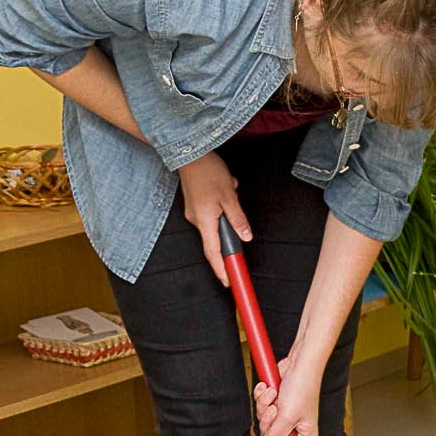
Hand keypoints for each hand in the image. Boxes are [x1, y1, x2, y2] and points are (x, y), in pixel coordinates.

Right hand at [178, 152, 249, 287]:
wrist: (189, 152)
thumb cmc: (208, 172)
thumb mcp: (229, 195)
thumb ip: (237, 218)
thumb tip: (245, 237)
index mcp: (205, 221)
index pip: (213, 253)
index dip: (221, 270)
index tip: (228, 283)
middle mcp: (197, 220)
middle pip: (216, 238)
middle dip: (230, 228)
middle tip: (236, 212)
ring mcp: (194, 212)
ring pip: (217, 221)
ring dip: (228, 209)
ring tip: (229, 188)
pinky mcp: (196, 205)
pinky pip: (214, 211)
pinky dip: (223, 202)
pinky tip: (226, 186)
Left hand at [253, 356, 320, 435]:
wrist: (299, 362)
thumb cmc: (303, 387)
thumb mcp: (287, 417)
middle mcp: (295, 428)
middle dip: (268, 423)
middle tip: (275, 411)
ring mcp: (284, 415)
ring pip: (264, 422)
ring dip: (264, 406)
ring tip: (273, 395)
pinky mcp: (275, 403)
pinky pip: (261, 407)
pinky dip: (262, 396)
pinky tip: (269, 388)